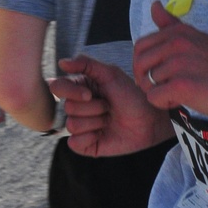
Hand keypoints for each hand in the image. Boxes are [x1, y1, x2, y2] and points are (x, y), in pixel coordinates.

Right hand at [50, 56, 168, 157]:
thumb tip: (62, 62)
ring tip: (110, 119)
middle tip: (109, 107)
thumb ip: (86, 64)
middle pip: (68, 107)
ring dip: (96, 122)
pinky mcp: (84, 144)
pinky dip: (91, 138)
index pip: (58, 87)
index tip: (90, 94)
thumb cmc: (133, 97)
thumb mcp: (111, 74)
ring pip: (72, 125)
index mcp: (79, 88)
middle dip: (94, 107)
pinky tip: (104, 134)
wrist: (149, 123)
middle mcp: (77, 106)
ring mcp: (80, 126)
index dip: (71, 91)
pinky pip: (74, 143)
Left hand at [132, 1, 207, 118]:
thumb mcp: (198, 38)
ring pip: (146, 83)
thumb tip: (154, 4)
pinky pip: (154, 98)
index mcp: (178, 32)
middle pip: (139, 64)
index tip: (158, 74)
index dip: (143, 64)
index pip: (140, 46)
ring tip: (179, 94)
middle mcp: (177, 44)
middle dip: (145, 79)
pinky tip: (181, 101)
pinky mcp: (181, 86)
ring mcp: (178, 64)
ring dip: (159, 93)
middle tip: (163, 88)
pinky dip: (164, 104)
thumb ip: (172, 25)